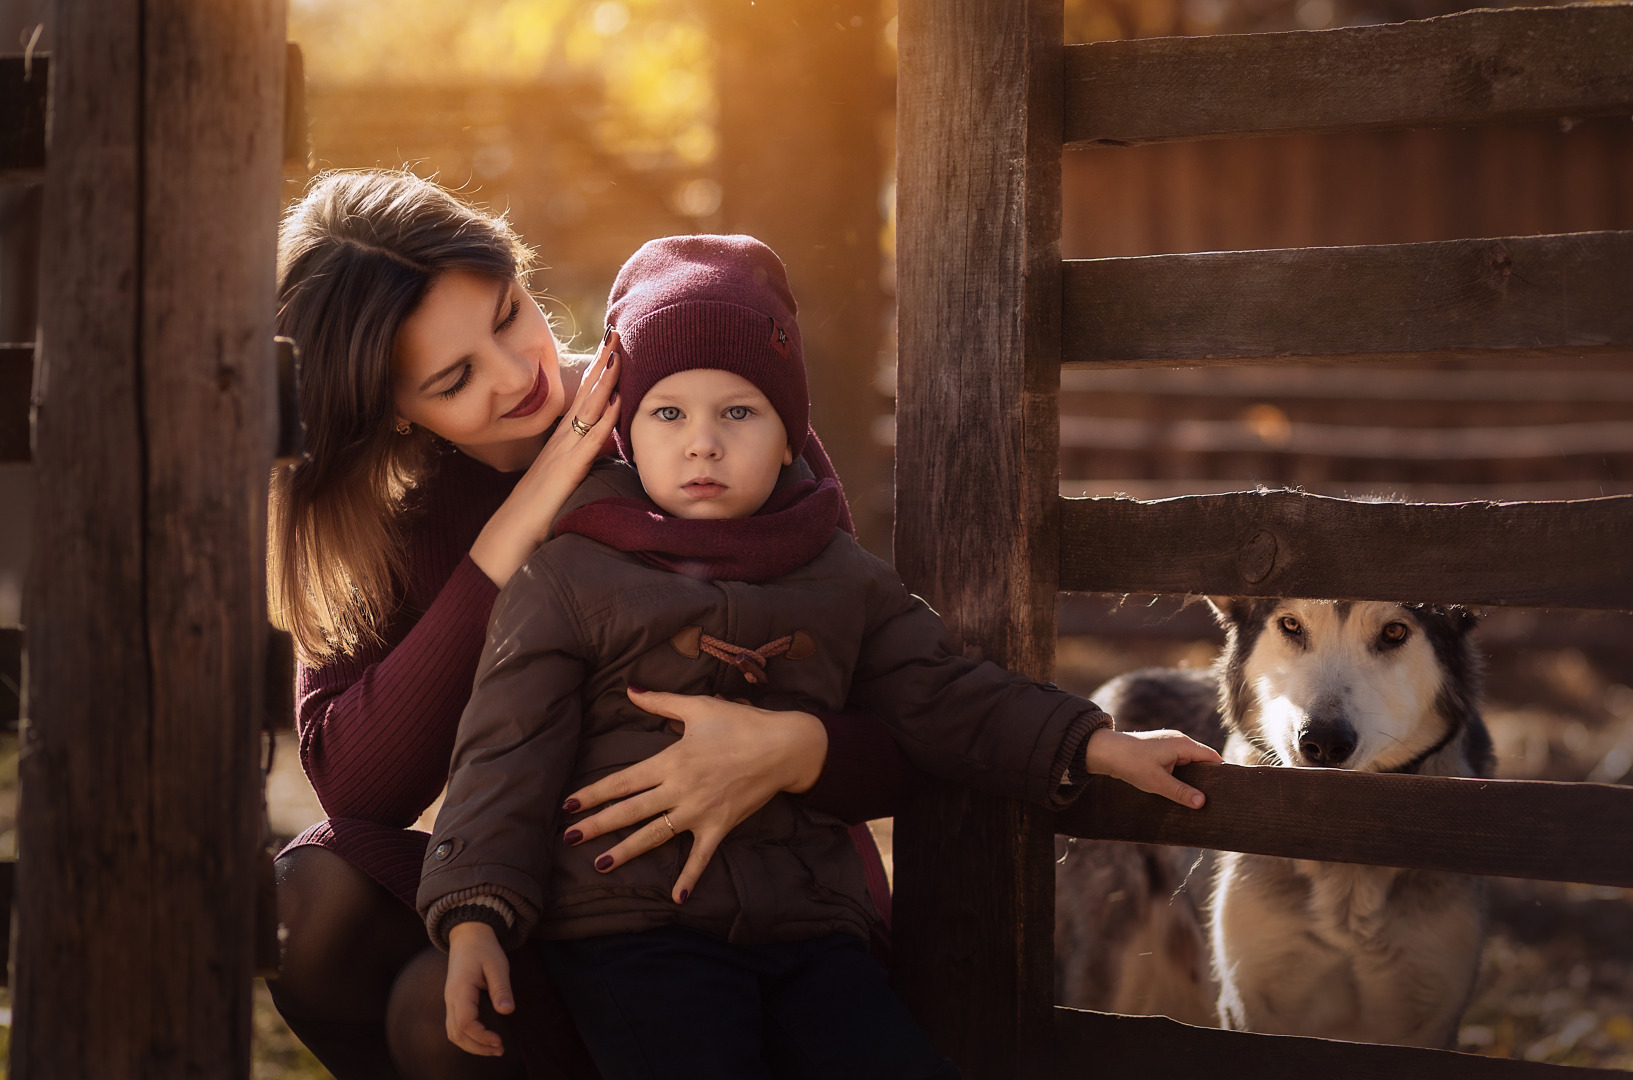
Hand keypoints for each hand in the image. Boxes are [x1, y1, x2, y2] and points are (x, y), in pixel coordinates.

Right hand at [444, 921, 513, 1056]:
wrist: (468, 936)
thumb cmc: (483, 948)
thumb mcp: (497, 964)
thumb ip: (501, 988)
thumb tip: (507, 1010)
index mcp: (460, 989)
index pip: (465, 1022)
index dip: (481, 1036)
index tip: (499, 1040)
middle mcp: (451, 999)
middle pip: (456, 1033)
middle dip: (477, 1047)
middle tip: (500, 1050)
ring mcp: (450, 1001)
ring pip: (453, 1033)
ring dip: (471, 1045)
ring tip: (493, 1049)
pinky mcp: (454, 1002)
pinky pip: (454, 1026)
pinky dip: (467, 1038)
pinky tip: (483, 1040)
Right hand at [470, 331, 622, 585]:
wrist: (501, 552)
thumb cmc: (530, 530)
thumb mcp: (557, 496)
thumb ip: (573, 479)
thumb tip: (592, 472)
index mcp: (557, 452)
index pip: (580, 408)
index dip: (595, 381)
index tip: (611, 354)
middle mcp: (556, 449)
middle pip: (582, 400)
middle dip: (600, 368)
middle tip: (617, 336)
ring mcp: (557, 460)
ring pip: (584, 414)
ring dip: (603, 383)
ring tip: (620, 354)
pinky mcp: (562, 478)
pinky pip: (586, 444)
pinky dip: (602, 421)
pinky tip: (616, 401)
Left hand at [562, 688, 828, 903]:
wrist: (783, 747)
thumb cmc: (741, 723)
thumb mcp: (698, 708)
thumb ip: (660, 702)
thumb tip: (629, 688)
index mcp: (670, 761)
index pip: (623, 781)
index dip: (594, 793)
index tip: (569, 805)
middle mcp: (679, 789)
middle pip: (630, 811)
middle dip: (598, 825)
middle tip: (570, 837)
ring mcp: (699, 811)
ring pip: (655, 835)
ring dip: (626, 851)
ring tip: (600, 864)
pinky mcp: (719, 826)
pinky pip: (701, 856)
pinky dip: (689, 876)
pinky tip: (676, 897)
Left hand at [1083, 726, 1221, 808]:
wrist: (1107, 751)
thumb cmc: (1132, 764)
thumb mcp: (1158, 782)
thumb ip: (1181, 792)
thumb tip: (1203, 802)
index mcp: (1183, 745)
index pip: (1212, 757)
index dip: (1222, 772)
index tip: (1228, 790)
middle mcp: (1180, 740)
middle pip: (1203, 760)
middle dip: (1208, 777)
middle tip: (1215, 798)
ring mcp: (1170, 743)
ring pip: (1191, 762)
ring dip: (1194, 777)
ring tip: (1200, 796)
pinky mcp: (1162, 749)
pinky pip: (1180, 761)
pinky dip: (1183, 773)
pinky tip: (1182, 788)